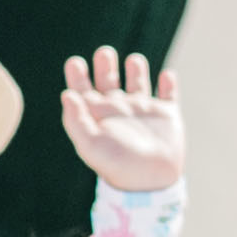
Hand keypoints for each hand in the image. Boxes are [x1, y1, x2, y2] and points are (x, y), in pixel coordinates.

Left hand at [62, 45, 185, 197]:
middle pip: (108, 80)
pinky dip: (169, 83)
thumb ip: (76, 121)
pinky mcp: (167, 115)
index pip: (83, 89)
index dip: (77, 75)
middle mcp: (119, 110)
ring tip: (134, 61)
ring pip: (138, 82)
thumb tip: (67, 95)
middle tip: (105, 53)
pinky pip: (169, 94)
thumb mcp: (91, 145)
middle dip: (105, 64)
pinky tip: (166, 76)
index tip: (75, 62)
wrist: (151, 183)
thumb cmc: (117, 166)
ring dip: (137, 68)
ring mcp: (144, 111)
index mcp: (98, 116)